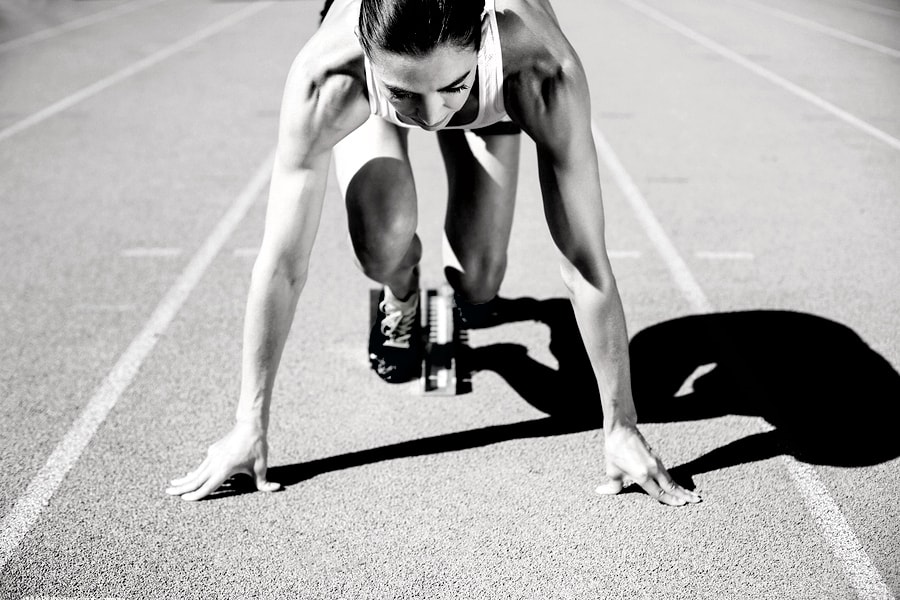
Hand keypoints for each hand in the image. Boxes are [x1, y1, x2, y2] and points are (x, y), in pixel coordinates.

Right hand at [166, 421, 280, 500]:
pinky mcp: (214, 451)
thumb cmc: (257, 446)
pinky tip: (188, 475)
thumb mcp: (262, 465)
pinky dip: (194, 472)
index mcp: (225, 468)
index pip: (208, 486)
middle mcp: (215, 462)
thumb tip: (276, 489)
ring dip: (184, 479)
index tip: (185, 500)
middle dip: (182, 488)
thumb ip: (265, 481)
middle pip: (195, 479)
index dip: (197, 495)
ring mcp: (213, 455)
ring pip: (196, 471)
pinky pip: (202, 465)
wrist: (250, 425)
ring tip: (172, 485)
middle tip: (168, 493)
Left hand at [596, 424, 700, 505]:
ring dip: (682, 488)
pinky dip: (674, 481)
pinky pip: (666, 473)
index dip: (670, 500)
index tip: (681, 505)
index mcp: (642, 475)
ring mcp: (656, 463)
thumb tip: (602, 492)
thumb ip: (612, 486)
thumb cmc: (614, 451)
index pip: (659, 492)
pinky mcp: (656, 457)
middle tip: (696, 501)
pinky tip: (677, 486)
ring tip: (692, 496)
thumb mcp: (612, 471)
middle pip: (671, 486)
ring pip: (671, 479)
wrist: (621, 430)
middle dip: (684, 495)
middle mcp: (652, 469)